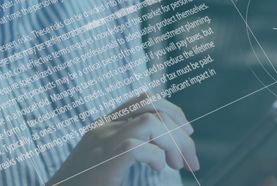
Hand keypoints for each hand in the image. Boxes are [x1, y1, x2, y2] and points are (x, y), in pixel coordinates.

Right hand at [46, 91, 198, 185]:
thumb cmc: (86, 183)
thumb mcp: (110, 160)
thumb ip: (131, 147)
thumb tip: (170, 151)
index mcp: (106, 124)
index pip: (144, 99)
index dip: (172, 111)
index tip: (187, 134)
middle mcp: (104, 126)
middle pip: (152, 106)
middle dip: (180, 130)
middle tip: (190, 160)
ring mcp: (102, 142)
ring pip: (150, 122)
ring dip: (173, 143)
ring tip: (177, 165)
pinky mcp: (103, 161)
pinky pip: (137, 147)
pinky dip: (155, 157)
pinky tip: (157, 169)